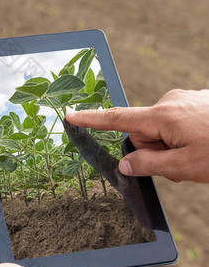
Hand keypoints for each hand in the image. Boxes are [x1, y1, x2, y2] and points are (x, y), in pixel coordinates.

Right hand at [66, 89, 208, 182]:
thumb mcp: (185, 167)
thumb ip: (149, 165)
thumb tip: (126, 163)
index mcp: (164, 116)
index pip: (117, 119)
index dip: (91, 120)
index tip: (70, 116)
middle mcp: (171, 101)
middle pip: (143, 131)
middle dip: (155, 149)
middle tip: (181, 164)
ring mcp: (186, 99)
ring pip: (162, 129)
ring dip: (172, 145)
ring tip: (199, 156)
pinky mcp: (198, 101)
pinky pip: (178, 122)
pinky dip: (185, 137)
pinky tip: (205, 145)